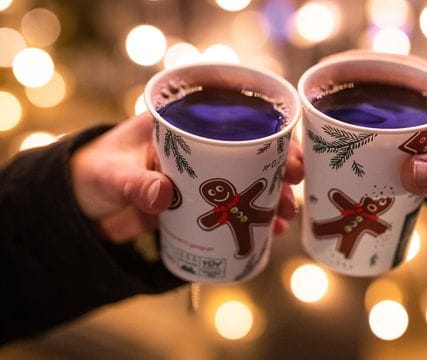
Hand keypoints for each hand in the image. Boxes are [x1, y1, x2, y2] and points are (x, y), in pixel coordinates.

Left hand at [71, 112, 302, 241]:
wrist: (78, 204)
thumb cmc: (93, 171)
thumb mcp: (112, 174)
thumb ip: (136, 184)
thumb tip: (165, 196)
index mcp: (182, 125)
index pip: (234, 123)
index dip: (268, 136)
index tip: (289, 155)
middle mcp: (199, 148)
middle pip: (250, 154)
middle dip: (278, 171)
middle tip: (294, 188)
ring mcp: (201, 178)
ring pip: (246, 183)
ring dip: (268, 199)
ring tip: (282, 218)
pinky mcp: (197, 204)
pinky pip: (230, 209)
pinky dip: (249, 220)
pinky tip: (265, 233)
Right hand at [321, 50, 426, 196]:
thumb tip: (407, 173)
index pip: (404, 68)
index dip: (365, 66)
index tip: (331, 71)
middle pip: (384, 90)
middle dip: (348, 95)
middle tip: (314, 107)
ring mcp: (426, 129)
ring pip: (382, 116)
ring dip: (352, 122)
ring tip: (317, 132)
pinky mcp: (420, 152)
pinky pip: (386, 142)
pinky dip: (364, 147)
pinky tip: (342, 160)